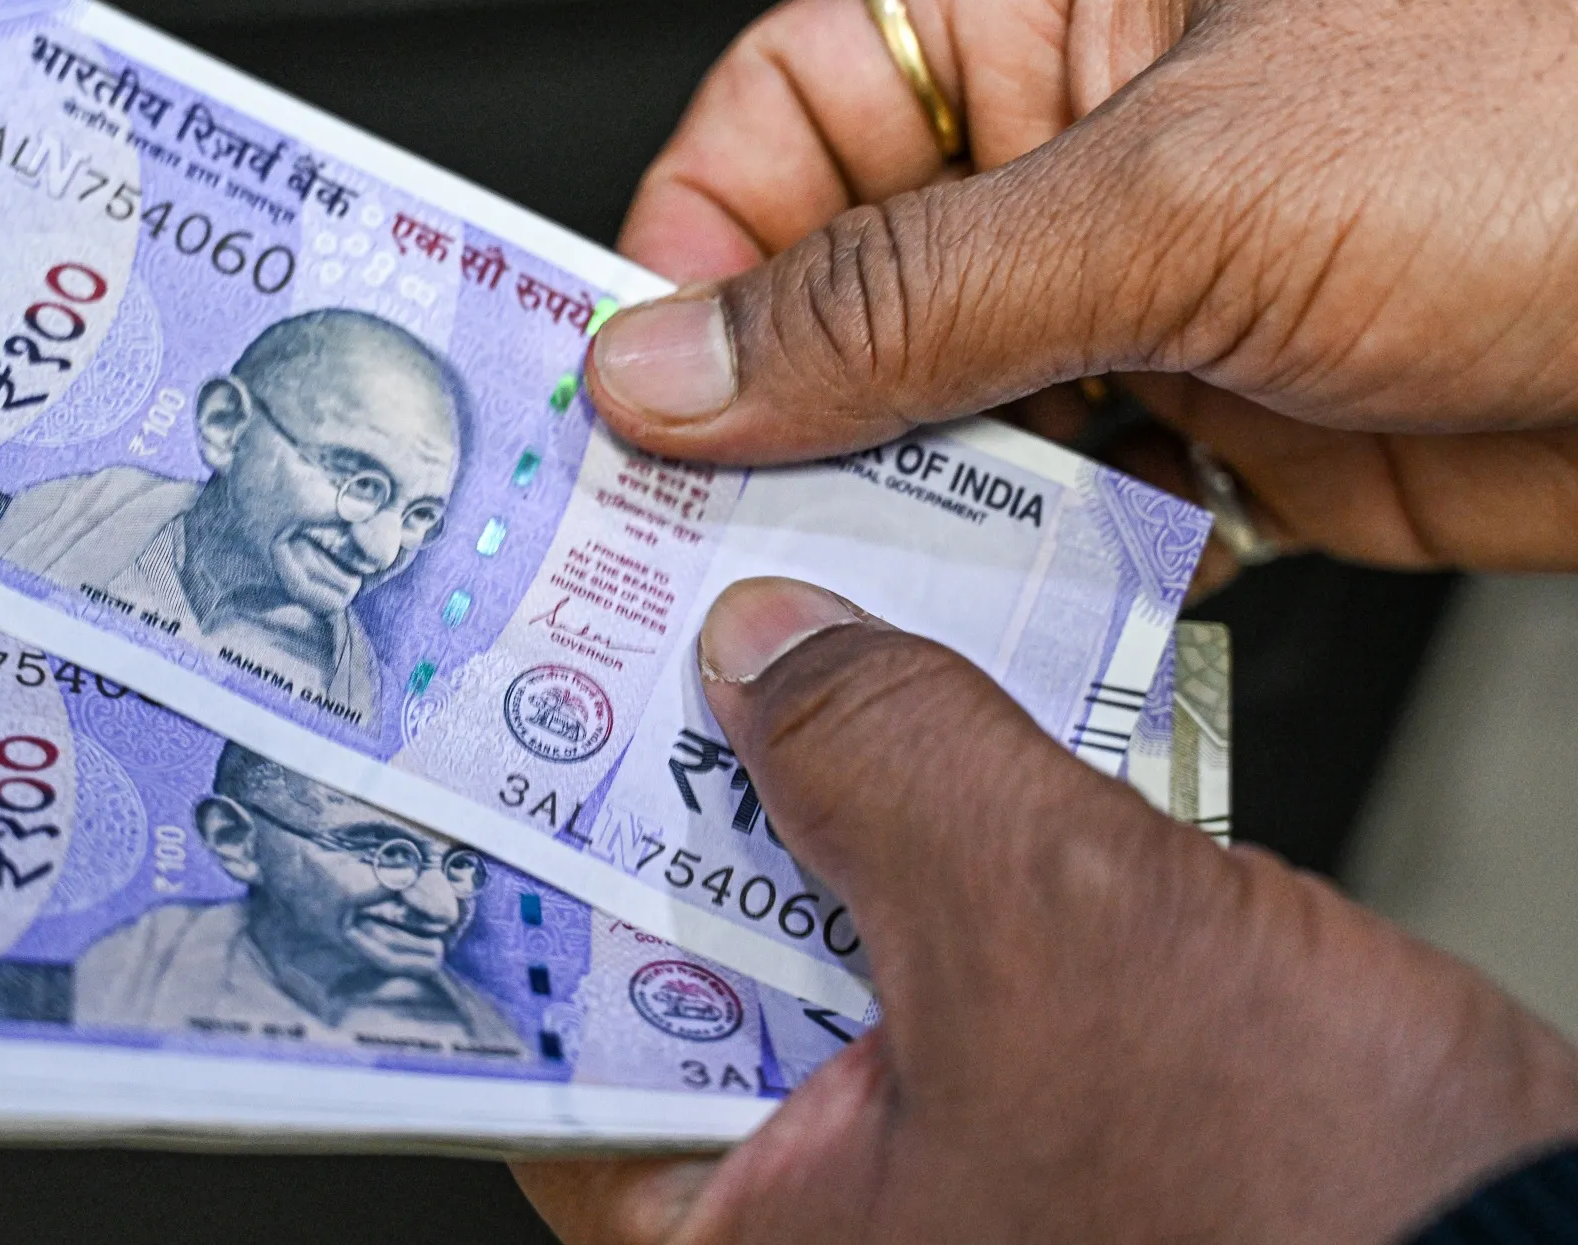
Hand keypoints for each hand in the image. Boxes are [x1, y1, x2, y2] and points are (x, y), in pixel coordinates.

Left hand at [512, 578, 1577, 1242]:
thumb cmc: (1314, 1211)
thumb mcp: (1058, 930)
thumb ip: (887, 759)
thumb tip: (768, 643)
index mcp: (750, 1230)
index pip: (545, 1037)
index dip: (521, 863)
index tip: (497, 720)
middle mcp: (819, 1202)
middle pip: (675, 951)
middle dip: (677, 787)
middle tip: (633, 627)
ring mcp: (924, 1143)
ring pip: (813, 922)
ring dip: (817, 781)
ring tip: (770, 629)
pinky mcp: (1029, 1082)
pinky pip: (930, 925)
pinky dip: (931, 819)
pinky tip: (931, 708)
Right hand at [588, 0, 1577, 570]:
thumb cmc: (1561, 112)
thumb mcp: (1180, 189)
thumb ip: (906, 291)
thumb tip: (678, 354)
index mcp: (1053, 15)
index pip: (787, 118)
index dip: (689, 246)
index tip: (630, 383)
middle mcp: (1084, 163)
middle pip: (844, 289)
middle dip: (771, 412)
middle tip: (695, 530)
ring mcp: (1154, 308)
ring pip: (944, 421)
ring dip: (893, 514)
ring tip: (842, 595)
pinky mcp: (1230, 438)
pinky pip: (1066, 517)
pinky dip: (1022, 579)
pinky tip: (997, 622)